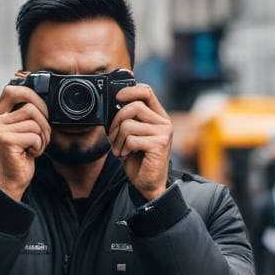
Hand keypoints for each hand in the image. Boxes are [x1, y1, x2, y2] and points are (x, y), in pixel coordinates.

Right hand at [0, 79, 50, 201]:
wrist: (14, 181)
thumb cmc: (22, 156)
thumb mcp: (25, 131)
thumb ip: (28, 115)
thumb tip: (43, 97)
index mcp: (0, 115)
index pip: (12, 90)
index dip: (32, 95)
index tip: (43, 110)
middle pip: (30, 106)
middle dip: (44, 122)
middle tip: (43, 136)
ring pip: (35, 122)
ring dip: (43, 138)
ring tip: (35, 148)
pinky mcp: (6, 140)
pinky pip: (34, 136)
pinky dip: (39, 147)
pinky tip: (30, 154)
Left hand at [107, 83, 172, 201]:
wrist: (148, 184)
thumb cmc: (138, 159)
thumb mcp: (131, 135)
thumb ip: (127, 119)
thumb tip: (111, 106)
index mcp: (158, 116)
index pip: (146, 91)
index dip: (129, 90)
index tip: (116, 97)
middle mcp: (163, 122)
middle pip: (134, 107)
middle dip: (116, 121)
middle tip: (112, 137)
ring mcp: (163, 133)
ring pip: (128, 125)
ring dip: (117, 140)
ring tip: (121, 150)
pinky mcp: (159, 145)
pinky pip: (131, 139)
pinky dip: (123, 149)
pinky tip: (127, 155)